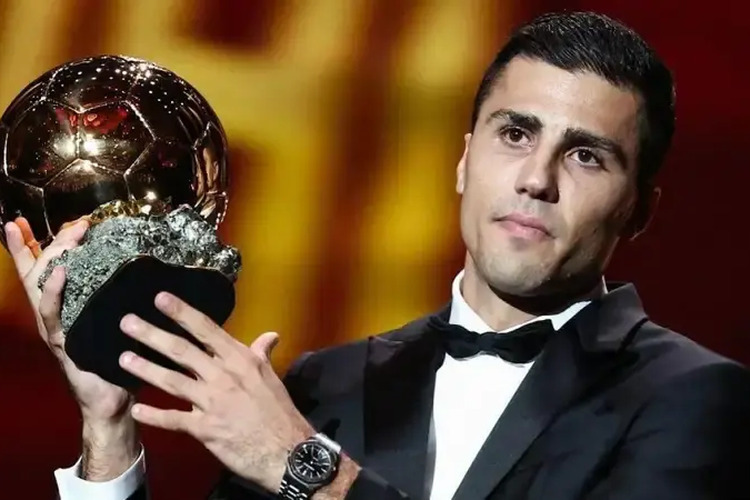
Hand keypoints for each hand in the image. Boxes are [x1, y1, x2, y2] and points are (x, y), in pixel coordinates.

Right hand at [5, 220, 138, 478]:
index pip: (37, 271)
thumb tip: (131, 263)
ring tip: (70, 239)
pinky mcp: (60, 342)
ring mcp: (52, 328)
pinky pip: (52, 314)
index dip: (25, 247)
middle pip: (39, 271)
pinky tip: (61, 274)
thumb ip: (110, 296)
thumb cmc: (114, 358)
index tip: (17, 222)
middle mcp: (50, 315)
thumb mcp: (109, 320)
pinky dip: (53, 292)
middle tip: (75, 223)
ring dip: (55, 260)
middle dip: (51, 243)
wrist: (112, 399)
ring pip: (41, 287)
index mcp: (61, 307)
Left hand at [118, 292, 314, 492]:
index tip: (160, 299)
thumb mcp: (271, 376)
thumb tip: (269, 336)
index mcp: (240, 360)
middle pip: (182, 351)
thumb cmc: (279, 410)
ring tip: (123, 359)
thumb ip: (261, 354)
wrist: (286, 449)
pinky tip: (137, 410)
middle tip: (127, 323)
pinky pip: (174, 420)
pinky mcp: (205, 429)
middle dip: (152, 335)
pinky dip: (154, 415)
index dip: (182, 313)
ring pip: (172, 381)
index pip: (206, 330)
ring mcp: (212, 402)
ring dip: (146, 369)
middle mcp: (223, 376)